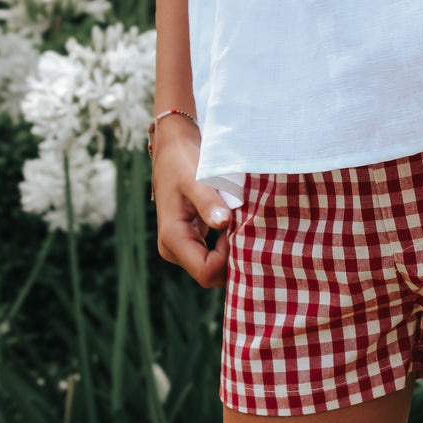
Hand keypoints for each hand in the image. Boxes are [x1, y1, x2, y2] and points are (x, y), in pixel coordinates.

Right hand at [152, 115, 231, 287]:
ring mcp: (181, 247)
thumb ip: (208, 202)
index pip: (206, 271)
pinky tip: (239, 227)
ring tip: (245, 228)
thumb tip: (223, 222)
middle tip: (249, 232)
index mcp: (173, 238)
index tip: (240, 230)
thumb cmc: (183, 160)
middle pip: (210, 275)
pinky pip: (213, 256)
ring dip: (232, 254)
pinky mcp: (191, 240)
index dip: (228, 259)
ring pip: (213, 268)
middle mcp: (174, 249)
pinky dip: (229, 247)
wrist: (173, 147)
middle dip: (233, 260)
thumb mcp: (196, 178)